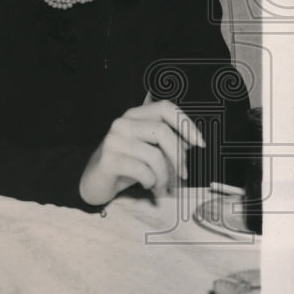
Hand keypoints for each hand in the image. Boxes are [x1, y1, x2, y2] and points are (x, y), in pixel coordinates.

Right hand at [79, 93, 204, 205]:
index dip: (186, 124)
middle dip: (178, 157)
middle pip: (162, 131)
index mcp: (134, 116)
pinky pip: (143, 171)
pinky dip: (152, 182)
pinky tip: (148, 186)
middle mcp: (122, 123)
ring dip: (165, 176)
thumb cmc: (126, 164)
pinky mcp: (108, 160)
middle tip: (184, 174)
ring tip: (162, 185)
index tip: (199, 144)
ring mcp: (113, 141)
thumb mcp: (148, 149)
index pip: (165, 108)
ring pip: (154, 155)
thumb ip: (168, 142)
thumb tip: (192, 142)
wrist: (94, 181)